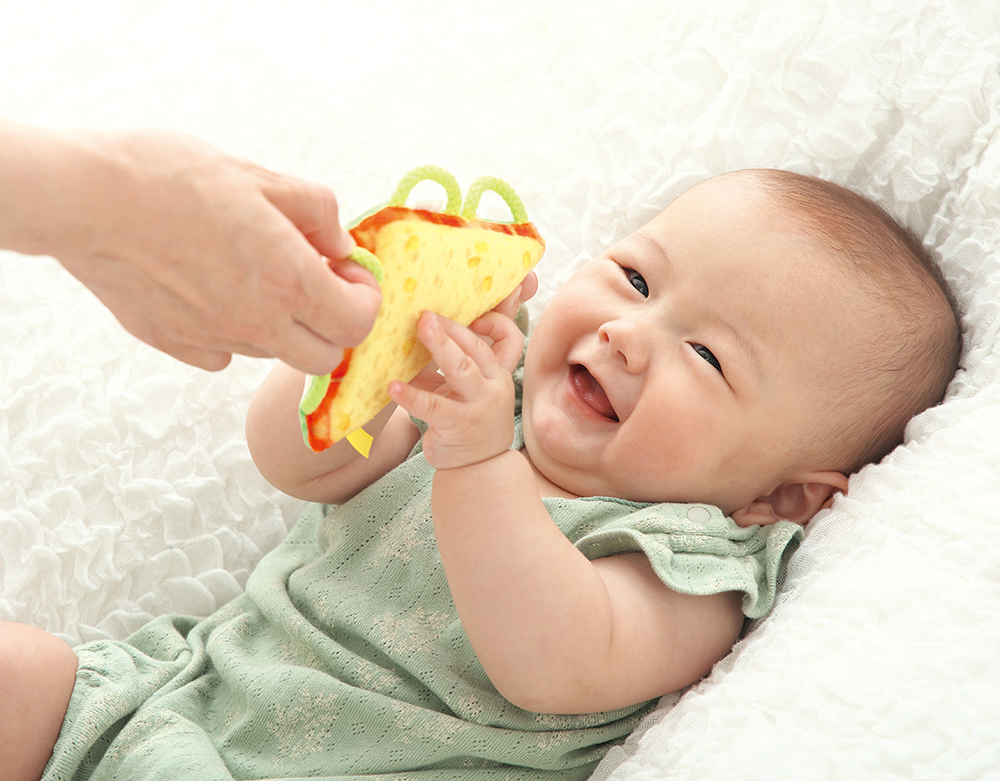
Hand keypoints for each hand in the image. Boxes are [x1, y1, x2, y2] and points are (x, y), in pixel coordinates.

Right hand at [4, 123, 380, 372]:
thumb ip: (315, 213)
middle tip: (314, 281)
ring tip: (256, 275)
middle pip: (324, 357)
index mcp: (288, 280)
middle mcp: (257, 322)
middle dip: (332, 324)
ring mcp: (214, 339)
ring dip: (283, 325)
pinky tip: (213, 292)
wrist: (85, 197)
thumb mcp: (260, 177)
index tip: (345, 270)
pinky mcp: (174, 344)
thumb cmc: (171, 177)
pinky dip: (231, 333)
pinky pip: (222, 355)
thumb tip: (341, 242)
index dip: (363, 299)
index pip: (357, 324)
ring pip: (273, 353)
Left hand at [388, 309, 523, 469]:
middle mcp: (494, 386)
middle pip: (477, 349)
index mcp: (497, 373)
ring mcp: (479, 406)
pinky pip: (433, 406)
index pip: (509, 340)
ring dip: (440, 347)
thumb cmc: (467, 420)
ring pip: (462, 370)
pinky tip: (393, 386)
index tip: (471, 316)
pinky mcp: (458, 425)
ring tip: (419, 330)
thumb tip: (410, 335)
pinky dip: (412, 395)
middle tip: (426, 315)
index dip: (495, 323)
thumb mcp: (462, 390)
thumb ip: (446, 364)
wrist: (478, 468)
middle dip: (452, 329)